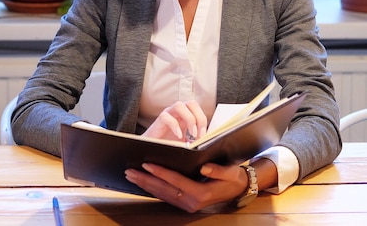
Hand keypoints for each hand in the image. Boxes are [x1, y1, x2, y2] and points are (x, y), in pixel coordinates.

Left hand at [124, 162, 248, 212]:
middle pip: (163, 189)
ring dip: (145, 185)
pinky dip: (152, 189)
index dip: (160, 172)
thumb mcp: (230, 173)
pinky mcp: (185, 203)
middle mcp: (192, 202)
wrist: (238, 189)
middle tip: (129, 171)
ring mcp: (187, 205)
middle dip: (145, 180)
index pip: (175, 181)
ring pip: (161, 194)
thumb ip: (217, 170)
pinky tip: (143, 182)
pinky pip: (165, 196)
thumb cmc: (233, 178)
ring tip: (131, 176)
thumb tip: (203, 167)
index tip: (146, 163)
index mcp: (201, 193)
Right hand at [142, 100, 207, 141]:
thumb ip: (195, 141)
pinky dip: (174, 126)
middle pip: (191, 103)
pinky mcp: (158, 121)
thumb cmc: (169, 145)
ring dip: (189, 119)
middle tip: (200, 133)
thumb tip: (207, 143)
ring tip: (192, 134)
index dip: (203, 119)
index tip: (205, 135)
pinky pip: (166, 117)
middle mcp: (177, 113)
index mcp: (185, 116)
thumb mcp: (186, 143)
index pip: (197, 108)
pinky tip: (179, 136)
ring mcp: (167, 115)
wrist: (151, 149)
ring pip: (179, 105)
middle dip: (199, 117)